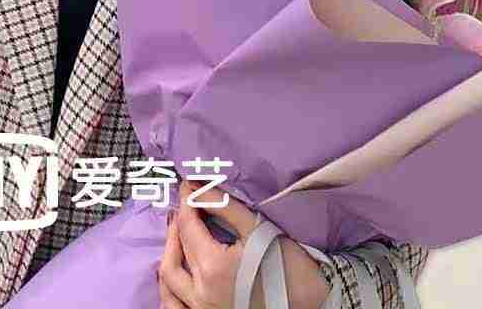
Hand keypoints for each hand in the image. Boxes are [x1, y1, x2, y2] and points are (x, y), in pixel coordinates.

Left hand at [156, 186, 327, 308]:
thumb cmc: (291, 268)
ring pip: (169, 279)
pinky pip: (173, 306)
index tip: (187, 184)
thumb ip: (225, 207)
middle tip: (185, 204)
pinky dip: (168, 287)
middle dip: (179, 221)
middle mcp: (201, 293)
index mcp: (214, 268)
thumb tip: (198, 186)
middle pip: (178, 249)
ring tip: (176, 234)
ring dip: (169, 252)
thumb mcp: (260, 231)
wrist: (314, 304)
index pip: (188, 226)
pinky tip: (173, 273)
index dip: (186, 201)